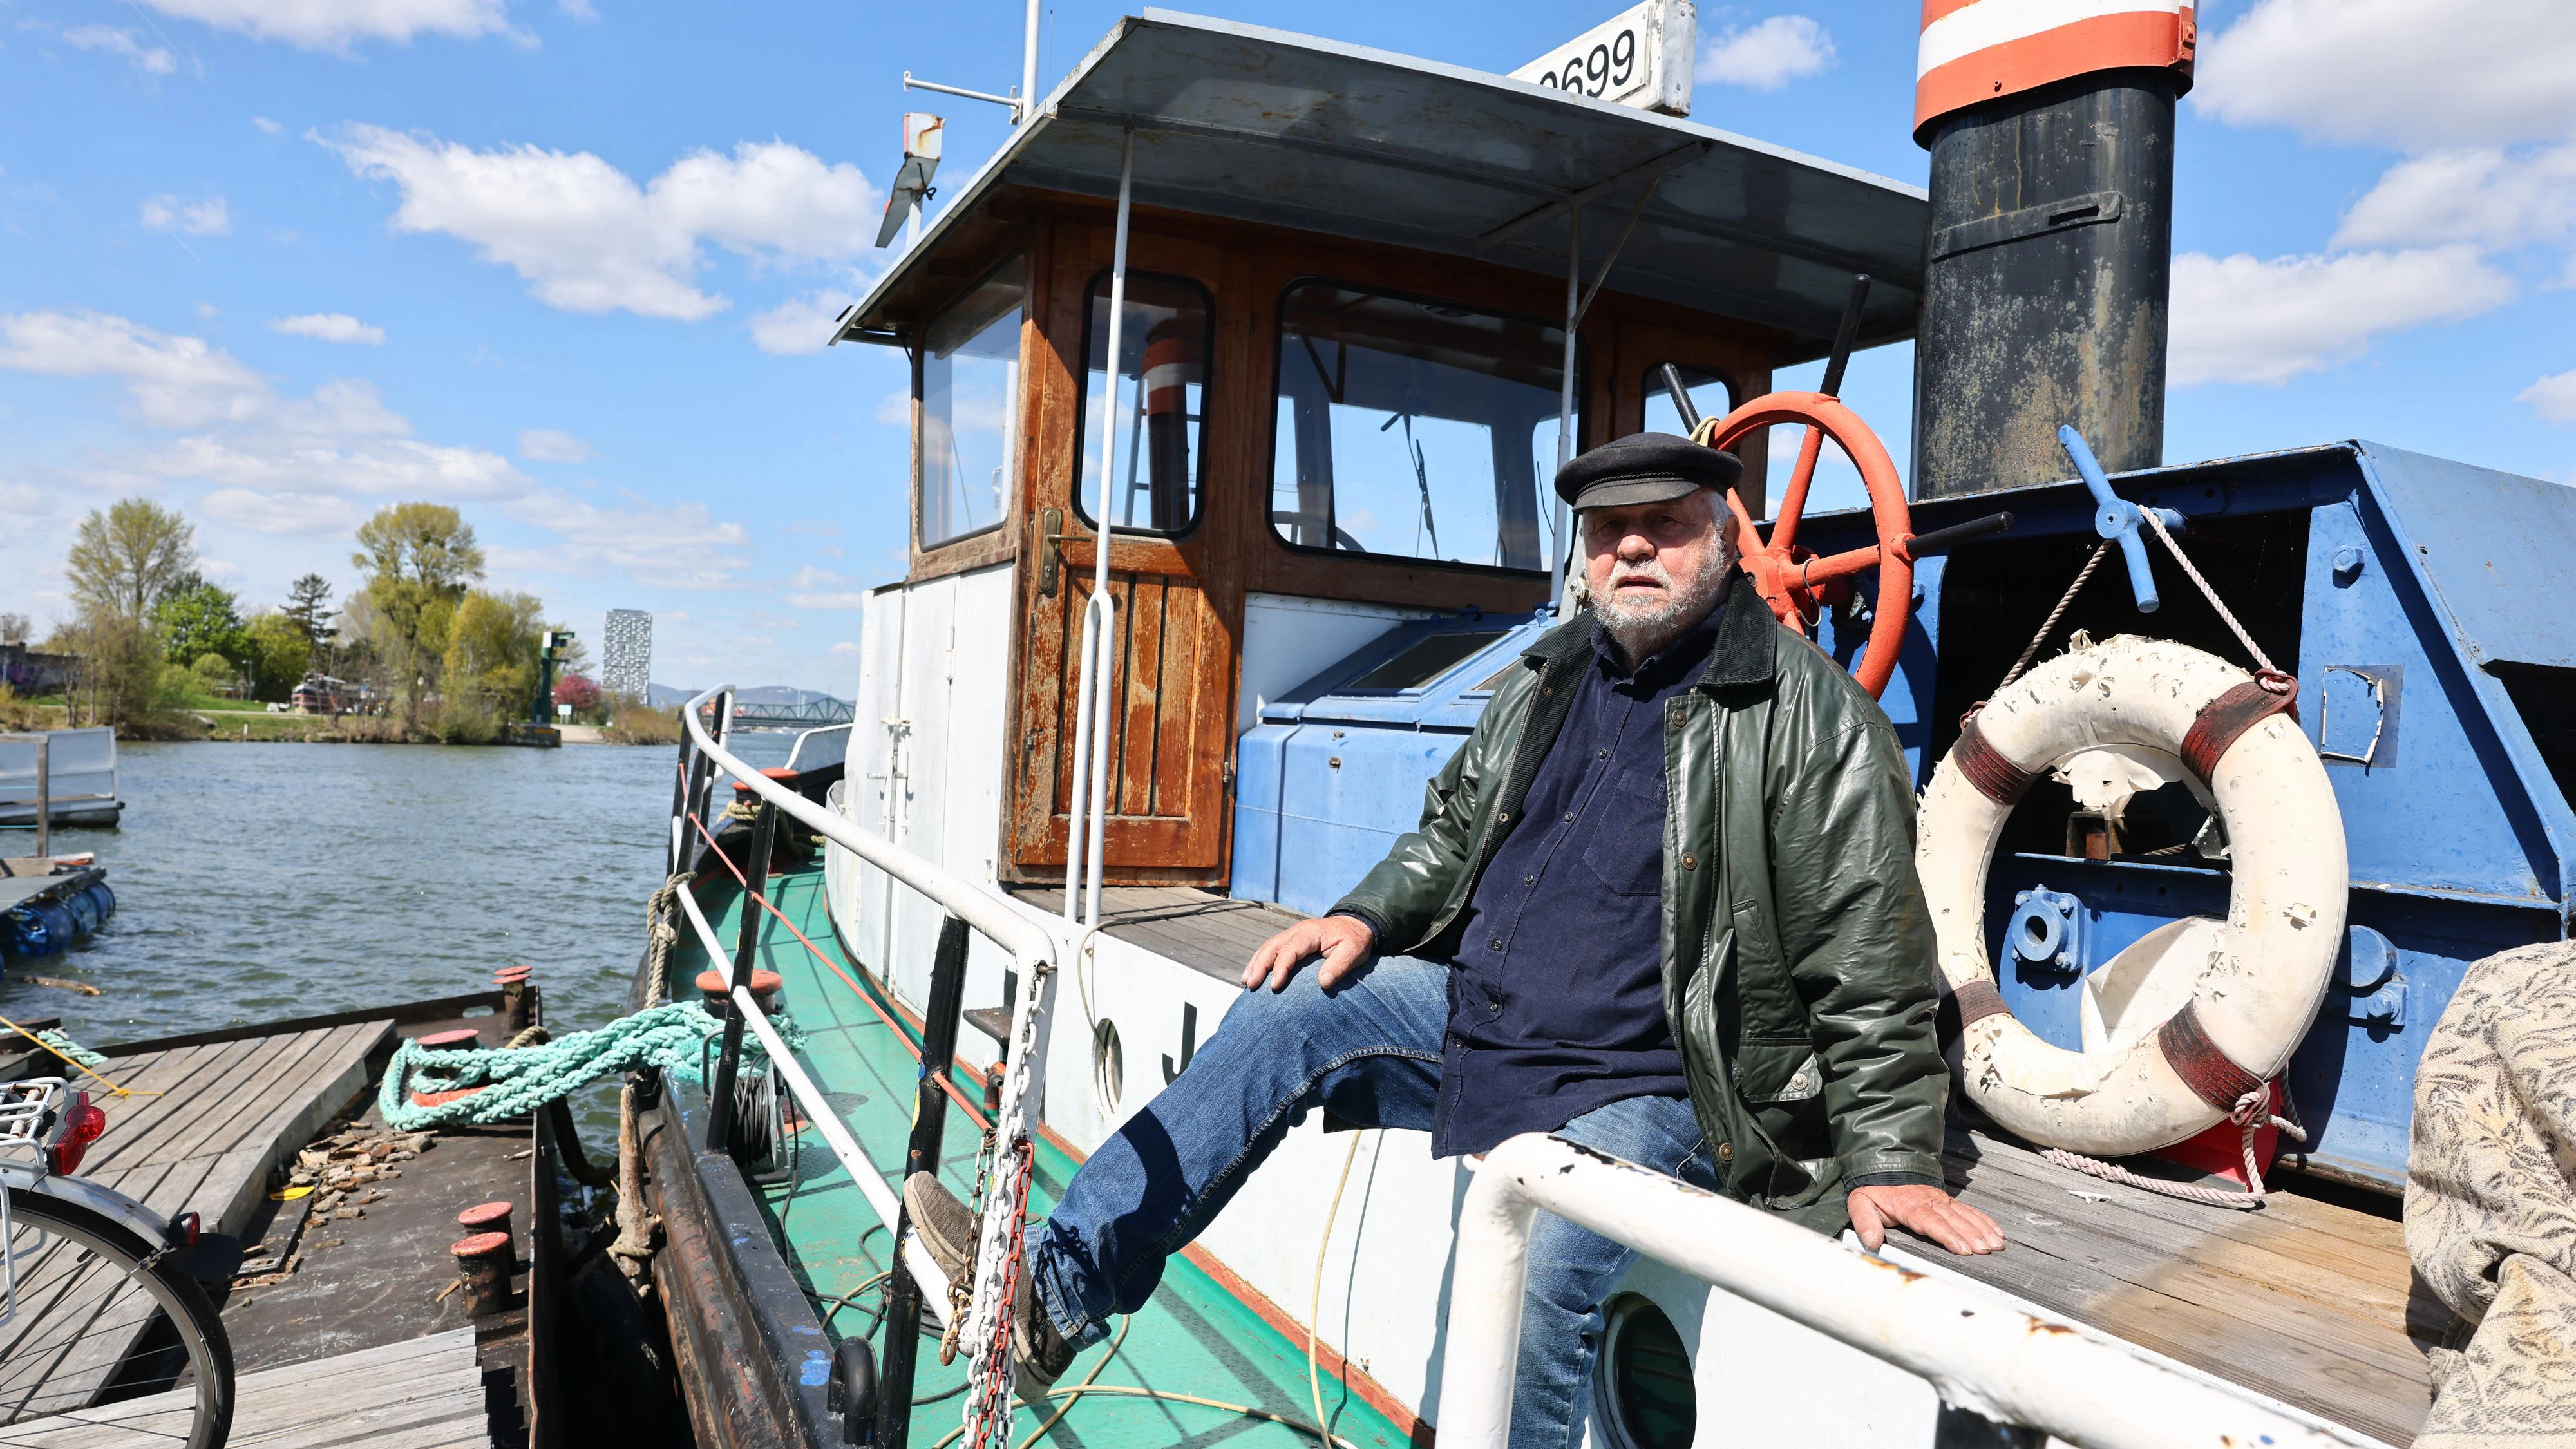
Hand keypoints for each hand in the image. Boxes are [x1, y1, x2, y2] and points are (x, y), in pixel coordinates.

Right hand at [1241, 915, 1374, 992]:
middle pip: (1272, 946)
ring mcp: (1292, 935)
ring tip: (1246, 982)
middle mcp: (1297, 931)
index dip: (1281, 967)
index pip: (1291, 950)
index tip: (1275, 986)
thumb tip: (1323, 982)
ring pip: (1268, 947)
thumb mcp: (1354, 951)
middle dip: (1260, 966)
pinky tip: (1252, 974)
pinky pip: (1271, 948)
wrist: (1355, 925)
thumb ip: (1339, 965)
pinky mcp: (1291, 941)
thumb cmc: (1354, 940)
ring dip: (1255, 963)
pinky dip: (1259, 960)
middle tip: (1251, 985)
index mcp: (1310, 933)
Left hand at [1848, 1183, 2004, 1255]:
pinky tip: (1996, 1231)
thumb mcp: (1860, 1203)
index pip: (1931, 1222)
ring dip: (1982, 1229)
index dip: (1948, 1235)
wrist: (1882, 1167)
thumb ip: (1864, 1222)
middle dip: (1971, 1235)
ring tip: (1996, 1244)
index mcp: (1909, 1205)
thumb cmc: (1873, 1190)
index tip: (1962, 1248)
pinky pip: (1968, 1209)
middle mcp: (1929, 1201)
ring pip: (1965, 1214)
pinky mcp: (1947, 1200)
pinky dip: (1984, 1220)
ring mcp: (1940, 1199)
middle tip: (1987, 1250)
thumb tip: (1871, 1242)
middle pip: (1953, 1220)